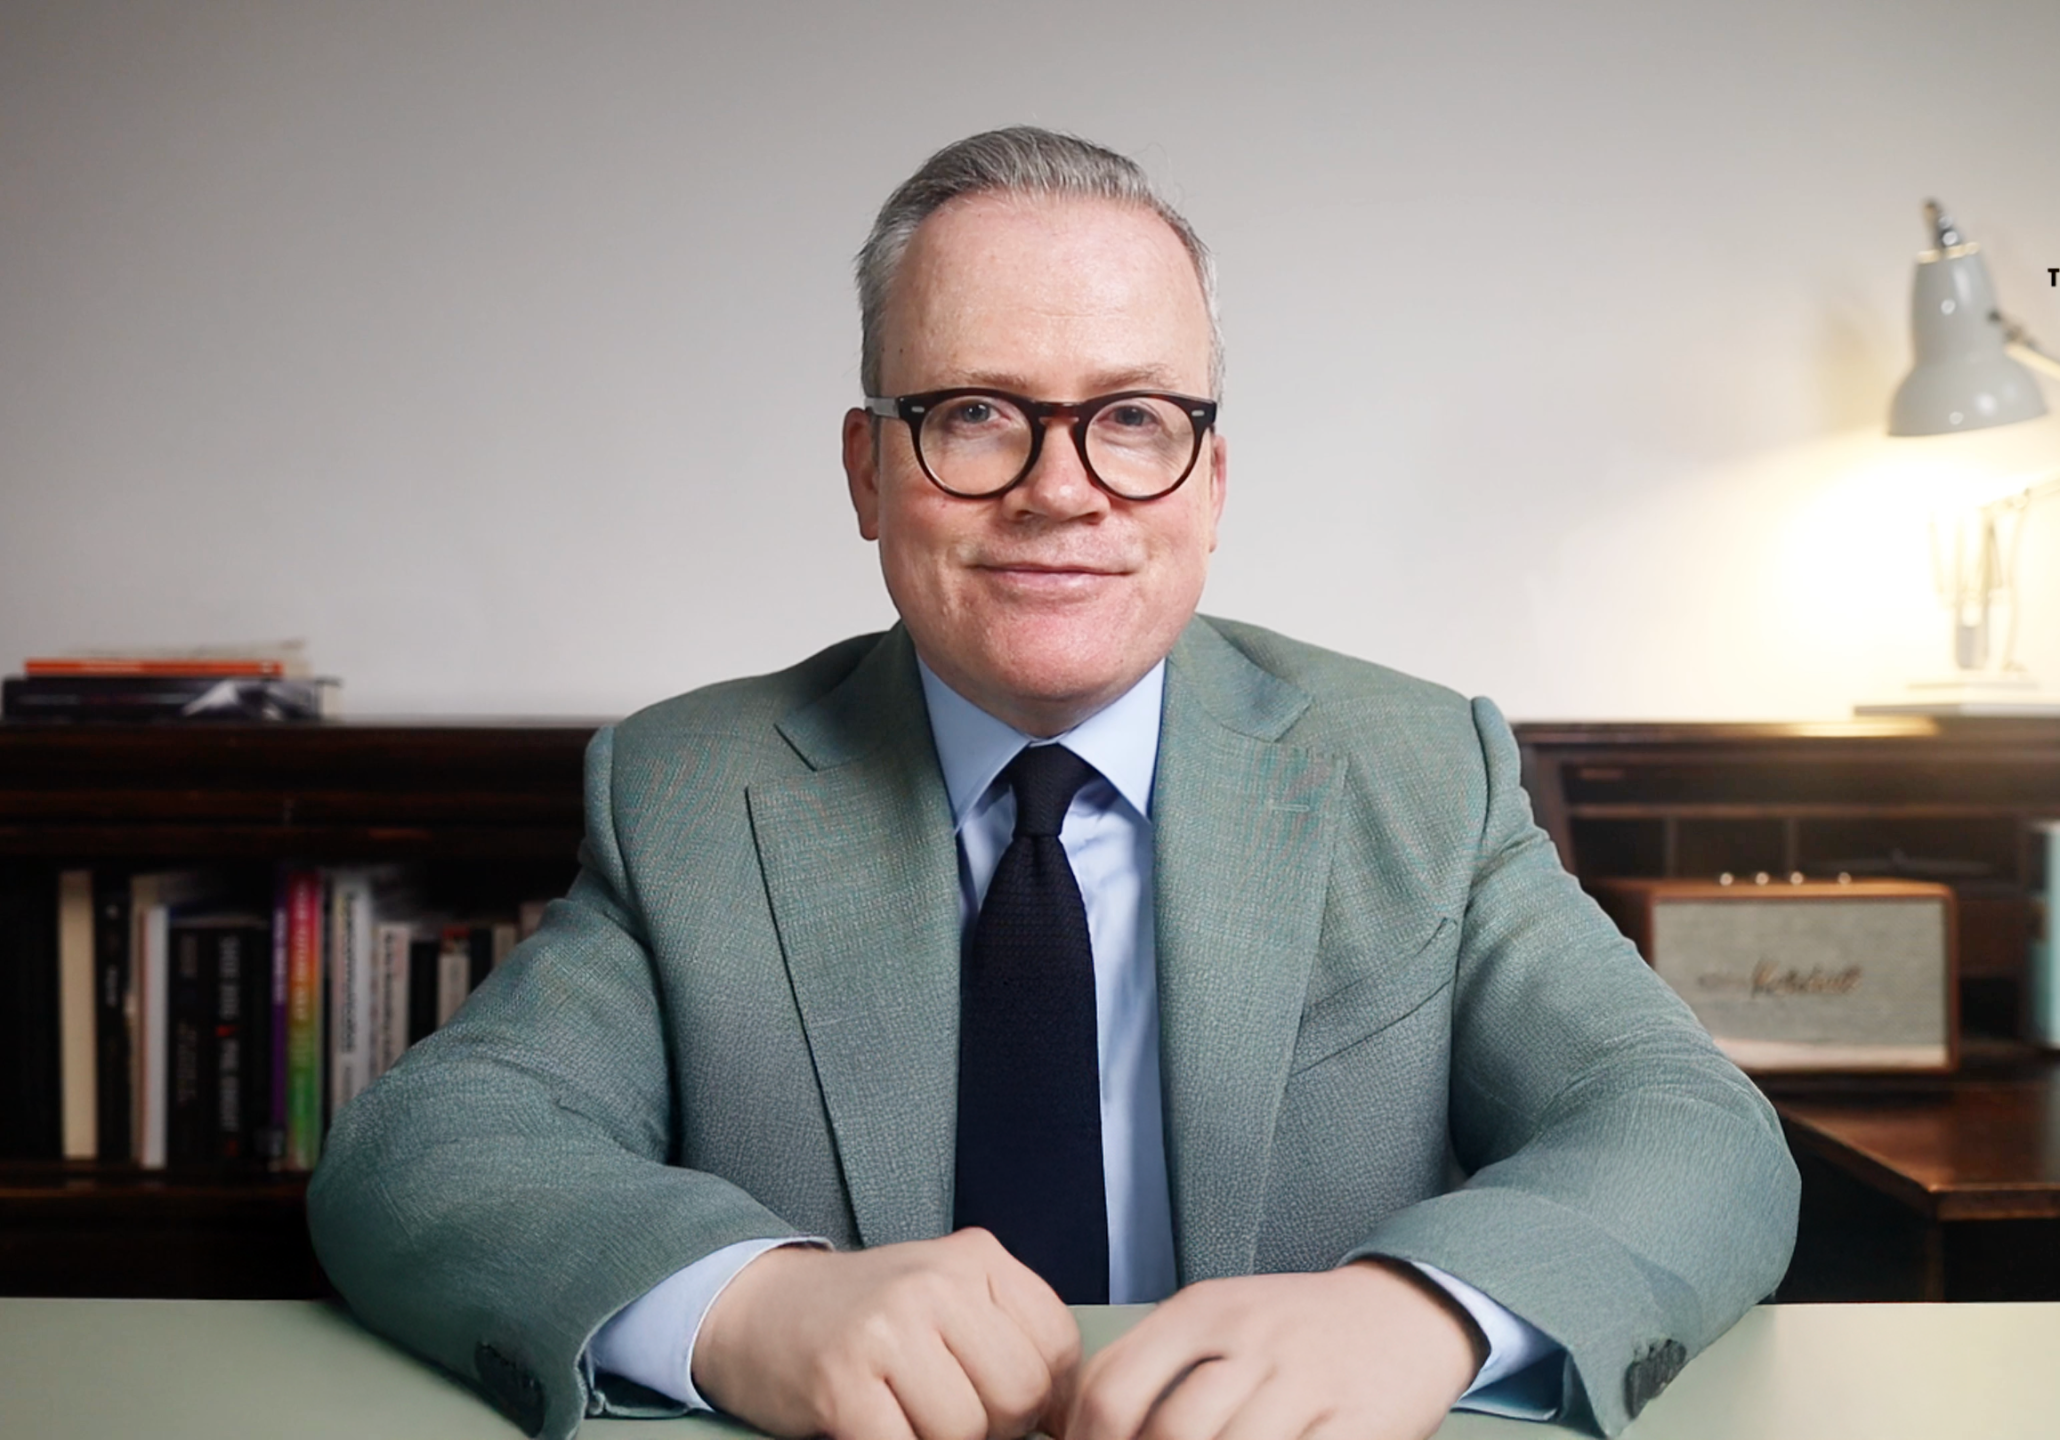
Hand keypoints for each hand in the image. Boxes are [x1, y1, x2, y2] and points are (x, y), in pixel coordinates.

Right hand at [693, 1228, 1081, 1439]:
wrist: (755, 1308)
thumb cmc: (864, 1315)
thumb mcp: (947, 1296)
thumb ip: (1009, 1335)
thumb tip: (1066, 1416)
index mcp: (975, 1257)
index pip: (1057, 1346)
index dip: (1042, 1397)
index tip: (1006, 1405)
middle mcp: (935, 1282)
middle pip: (1018, 1395)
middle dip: (993, 1427)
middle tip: (946, 1414)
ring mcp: (887, 1329)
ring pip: (966, 1430)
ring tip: (906, 1416)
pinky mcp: (842, 1383)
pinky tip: (875, 1428)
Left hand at [1060, 1261, 1485, 1439]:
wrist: (1404, 1312)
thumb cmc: (1292, 1328)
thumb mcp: (1216, 1319)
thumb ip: (1152, 1365)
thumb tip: (1078, 1428)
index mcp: (1201, 1310)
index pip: (1112, 1388)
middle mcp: (1250, 1339)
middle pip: (1169, 1431)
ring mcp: (1305, 1381)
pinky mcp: (1356, 1422)